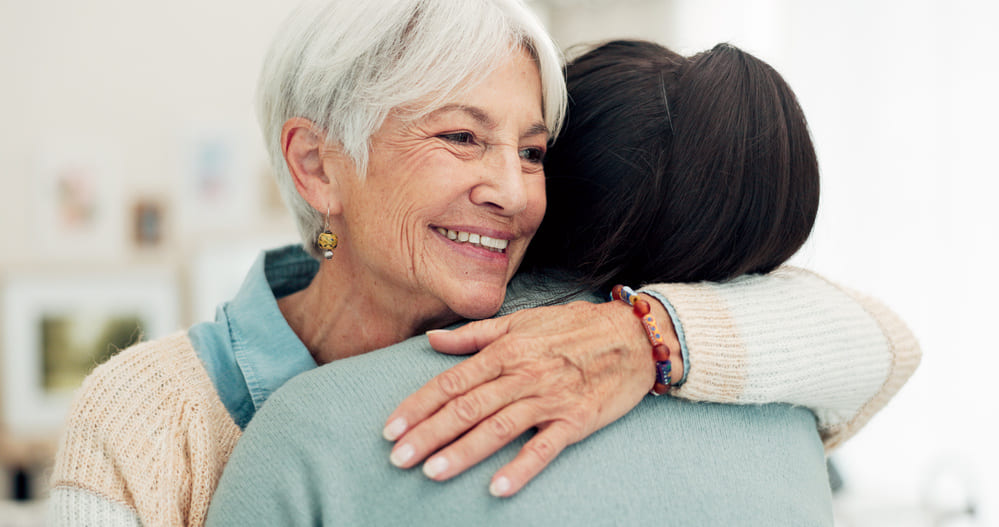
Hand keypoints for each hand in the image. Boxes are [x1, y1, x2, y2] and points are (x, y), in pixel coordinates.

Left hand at [382, 297, 680, 496]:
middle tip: (397, 458)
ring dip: (463, 452)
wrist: (633, 336)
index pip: (452, 381)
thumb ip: (474, 334)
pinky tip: (497, 488)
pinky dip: (521, 469)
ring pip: (498, 428)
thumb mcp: (520, 321)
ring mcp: (549, 399)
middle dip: (429, 434)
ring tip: (431, 472)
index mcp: (506, 350)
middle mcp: (523, 374)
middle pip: (467, 408)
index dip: (418, 405)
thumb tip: (431, 339)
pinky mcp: (576, 421)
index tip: (391, 428)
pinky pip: (545, 448)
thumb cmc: (573, 328)